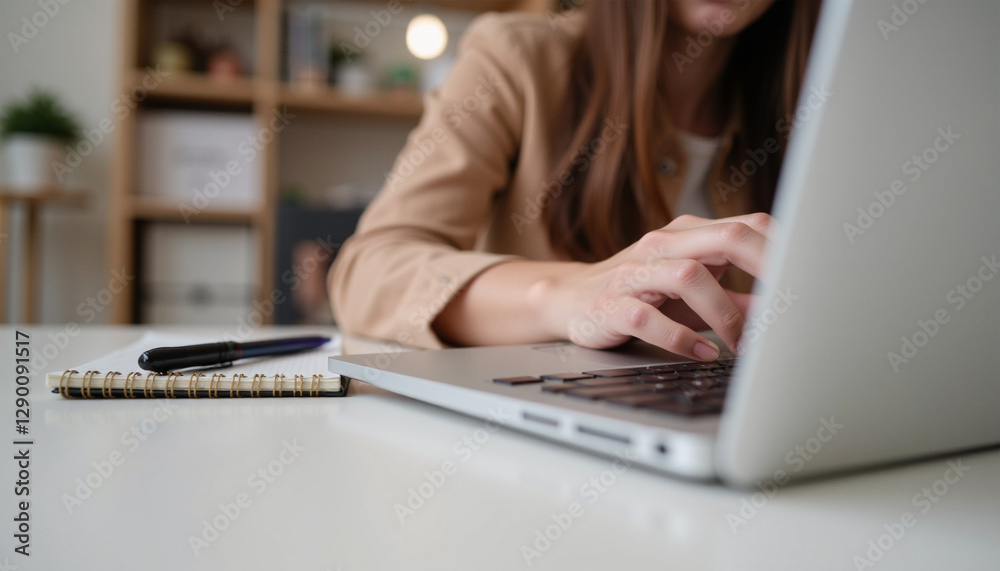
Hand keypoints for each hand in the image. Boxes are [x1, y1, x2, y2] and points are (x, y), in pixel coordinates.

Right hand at [539, 213, 773, 360]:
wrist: (570, 301)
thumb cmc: (640, 296)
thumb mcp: (693, 295)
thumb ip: (736, 299)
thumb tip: (783, 311)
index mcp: (688, 234)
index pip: (745, 226)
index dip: (783, 248)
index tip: (812, 277)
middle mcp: (663, 245)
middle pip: (726, 238)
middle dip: (766, 268)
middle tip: (790, 305)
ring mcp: (635, 273)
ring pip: (690, 276)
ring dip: (725, 314)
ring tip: (742, 342)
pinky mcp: (611, 304)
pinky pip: (649, 318)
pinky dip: (682, 338)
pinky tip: (704, 353)